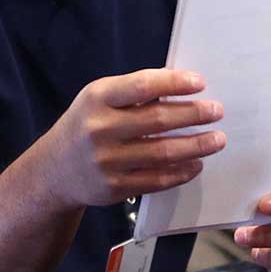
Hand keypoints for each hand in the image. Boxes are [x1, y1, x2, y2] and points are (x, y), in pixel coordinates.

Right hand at [31, 68, 223, 209]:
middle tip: (217, 111)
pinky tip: (196, 164)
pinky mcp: (114, 188)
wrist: (53, 170)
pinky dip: (181, 172)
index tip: (200, 83)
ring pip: (163, 153)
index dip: (174, 83)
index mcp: (97, 98)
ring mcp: (106, 161)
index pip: (142, 86)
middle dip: (194, 114)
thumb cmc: (85, 125)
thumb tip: (182, 88)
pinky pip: (156, 180)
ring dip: (196, 146)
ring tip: (217, 139)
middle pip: (157, 120)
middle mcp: (99, 129)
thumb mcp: (97, 100)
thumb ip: (132, 93)